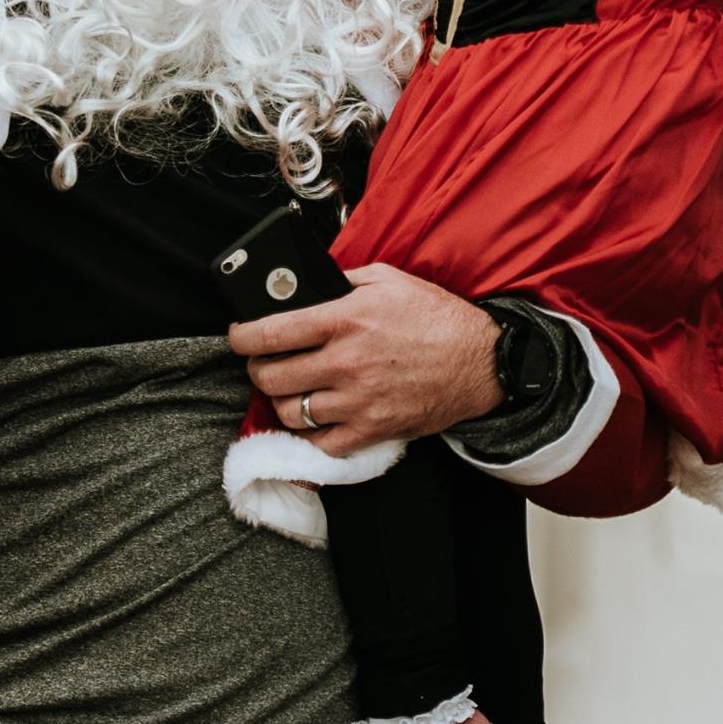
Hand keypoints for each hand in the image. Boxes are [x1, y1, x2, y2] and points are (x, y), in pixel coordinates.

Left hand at [228, 263, 502, 458]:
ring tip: (293, 389)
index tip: (239, 337)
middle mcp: (346, 362)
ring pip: (288, 412)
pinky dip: (309, 433)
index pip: (269, 333)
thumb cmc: (437, 318)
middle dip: (259, 370)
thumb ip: (343, 281)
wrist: (483, 361)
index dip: (242, 337)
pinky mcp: (372, 430)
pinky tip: (315, 417)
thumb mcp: (390, 279)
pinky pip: (319, 443)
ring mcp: (358, 401)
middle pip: (270, 377)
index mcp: (345, 319)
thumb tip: (305, 287)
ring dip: (283, 401)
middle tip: (266, 364)